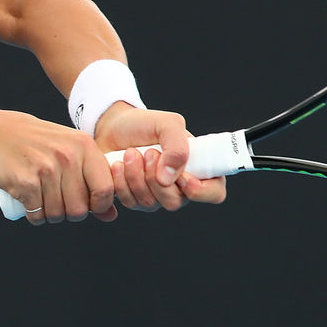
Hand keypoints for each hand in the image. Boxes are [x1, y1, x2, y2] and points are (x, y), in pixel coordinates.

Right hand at [0, 110, 117, 223]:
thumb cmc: (35, 144)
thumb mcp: (68, 151)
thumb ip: (92, 179)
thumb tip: (111, 216)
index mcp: (83, 145)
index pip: (105, 189)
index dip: (98, 205)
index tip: (86, 204)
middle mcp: (67, 156)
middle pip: (80, 209)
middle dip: (69, 213)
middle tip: (56, 202)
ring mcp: (46, 168)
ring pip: (58, 214)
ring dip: (49, 215)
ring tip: (41, 199)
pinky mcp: (25, 181)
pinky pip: (37, 214)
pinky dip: (34, 216)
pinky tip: (29, 202)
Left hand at [93, 103, 227, 212]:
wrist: (112, 127)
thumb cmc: (144, 124)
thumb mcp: (167, 124)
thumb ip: (177, 146)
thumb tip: (168, 178)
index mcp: (198, 168)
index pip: (214, 193)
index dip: (200, 191)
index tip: (182, 176)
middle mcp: (180, 187)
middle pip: (175, 202)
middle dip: (155, 177)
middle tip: (148, 152)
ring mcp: (157, 196)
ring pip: (150, 203)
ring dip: (136, 175)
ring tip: (130, 152)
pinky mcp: (135, 199)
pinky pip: (131, 202)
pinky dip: (122, 182)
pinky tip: (118, 164)